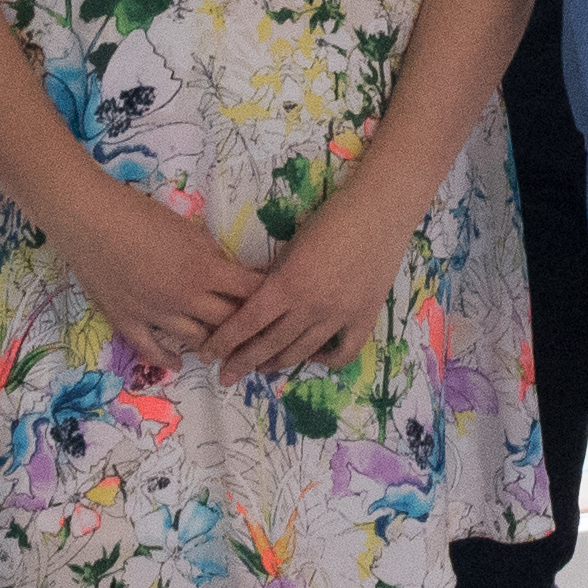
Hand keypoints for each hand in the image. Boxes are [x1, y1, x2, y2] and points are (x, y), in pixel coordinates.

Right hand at [55, 179, 262, 365]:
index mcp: (203, 270)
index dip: (264, 294)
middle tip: (253, 325)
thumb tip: (227, 270)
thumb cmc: (139, 213)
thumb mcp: (186, 227)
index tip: (275, 295)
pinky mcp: (127, 321)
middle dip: (244, 322)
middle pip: (227, 320)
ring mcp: (154, 314)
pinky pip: (152, 349)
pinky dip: (168, 359)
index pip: (248, 290)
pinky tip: (180, 364)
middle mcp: (184, 298)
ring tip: (222, 344)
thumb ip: (210, 253)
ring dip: (211, 341)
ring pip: (196, 339)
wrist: (88, 219)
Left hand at [214, 196, 414, 379]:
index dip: (225, 342)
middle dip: (243, 362)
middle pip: (270, 344)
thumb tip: (255, 299)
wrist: (380, 210)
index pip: (247, 322)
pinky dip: (326, 360)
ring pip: (302, 351)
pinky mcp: (365, 317)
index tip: (207, 355)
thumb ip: (275, 277)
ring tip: (262, 368)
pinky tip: (314, 356)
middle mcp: (311, 306)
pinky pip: (343, 352)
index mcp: (288, 284)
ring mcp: (340, 315)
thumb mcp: (292, 245)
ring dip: (278, 363)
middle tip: (225, 376)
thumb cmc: (331, 217)